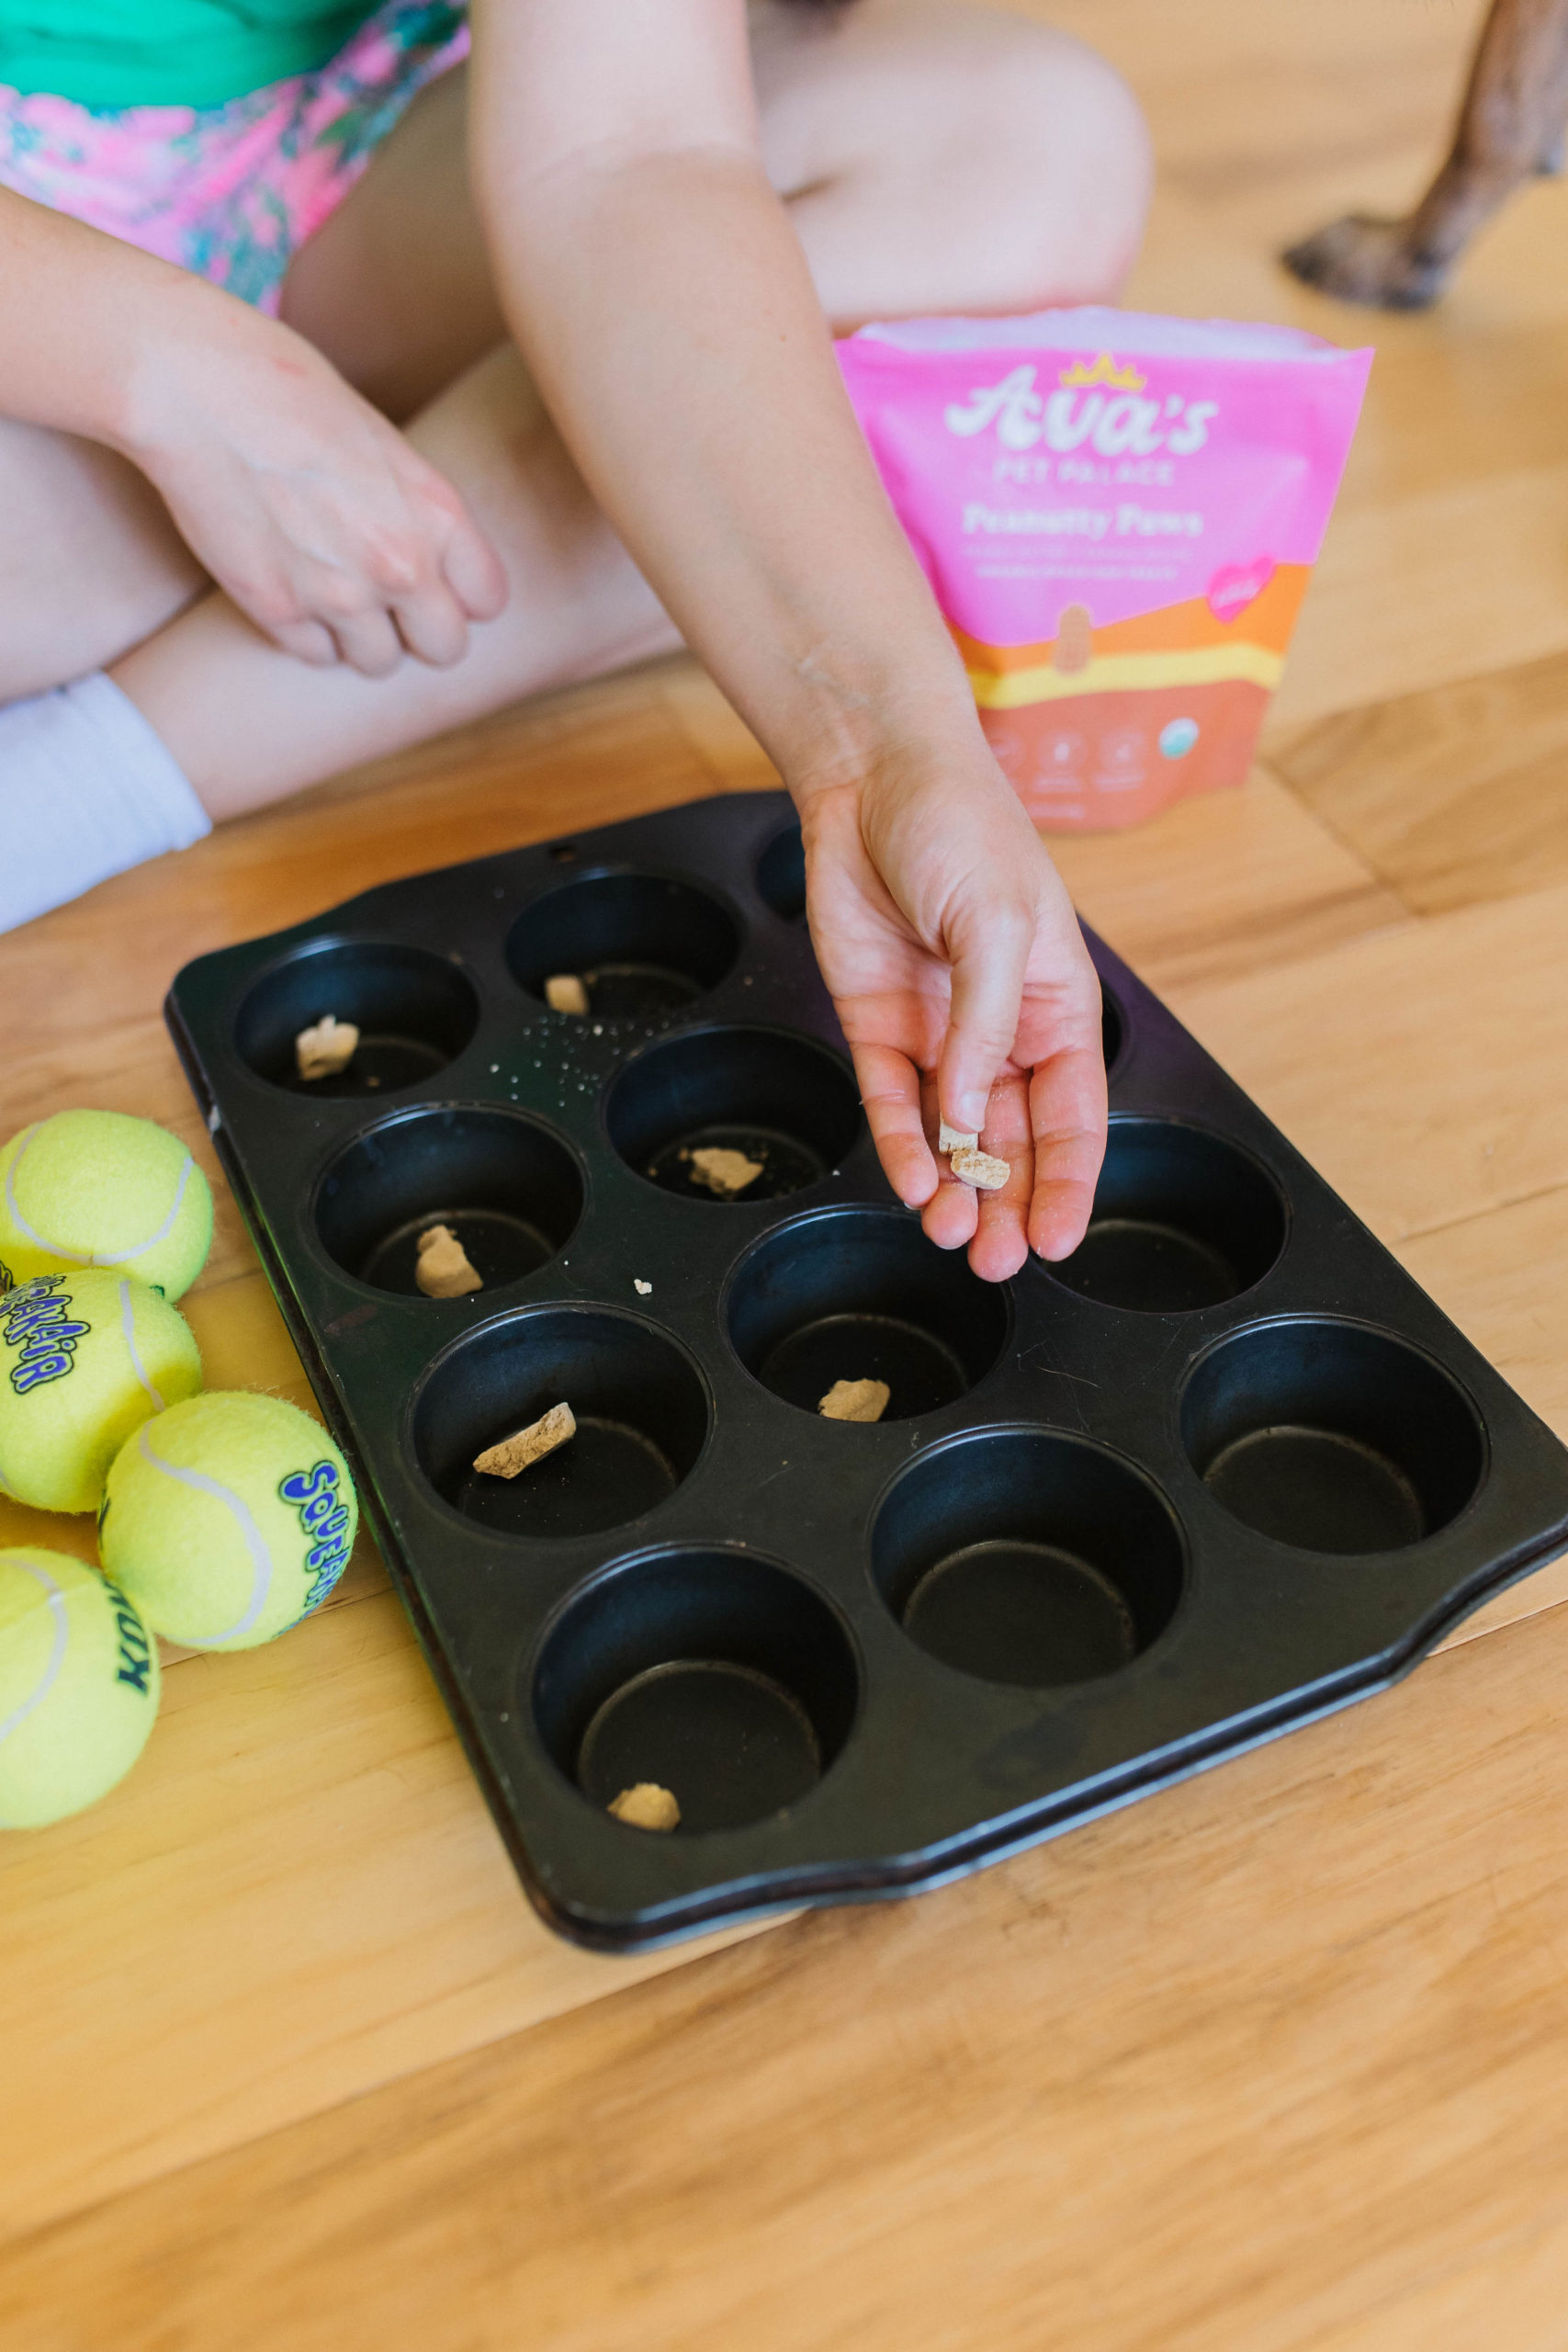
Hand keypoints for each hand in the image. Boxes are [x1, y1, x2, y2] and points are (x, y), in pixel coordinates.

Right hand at [119, 291, 507, 675]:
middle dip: (421, 631)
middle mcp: (400, 565)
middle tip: (390, 601)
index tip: (436, 582)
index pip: (488, 602)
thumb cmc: (290, 394)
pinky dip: (309, 635)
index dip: (461, 595)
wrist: (196, 388)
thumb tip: (437, 567)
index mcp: (438, 513)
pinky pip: (318, 657)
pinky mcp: (277, 610)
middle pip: (445, 650)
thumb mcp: (384, 444)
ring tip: (333, 589)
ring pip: (379, 663)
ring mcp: (338, 594)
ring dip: (362, 637)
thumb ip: (419, 513)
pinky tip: (292, 589)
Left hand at [799, 742, 1106, 1282]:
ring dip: (956, 1190)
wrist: (872, 776)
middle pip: (1013, 1141)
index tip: (1058, 1240)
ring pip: (954, 1135)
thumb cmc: (961, 829)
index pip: (1075, 1115)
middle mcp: (1002, 1031)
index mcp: (1058, 1006)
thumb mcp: (998, 927)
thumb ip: (984, 1029)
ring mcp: (939, 1033)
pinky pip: (893, 1102)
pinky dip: (903, 1145)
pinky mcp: (879, 1025)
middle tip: (996, 1263)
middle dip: (1008, 1205)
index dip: (1070, 1183)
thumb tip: (969, 1118)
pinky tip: (912, 1184)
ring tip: (952, 1238)